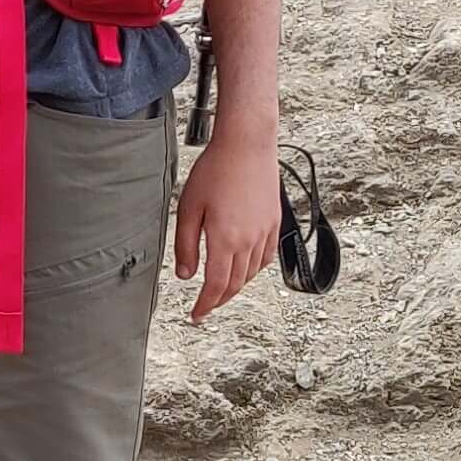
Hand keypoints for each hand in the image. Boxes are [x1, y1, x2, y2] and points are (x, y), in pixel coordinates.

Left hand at [173, 118, 280, 322]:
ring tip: (220, 289)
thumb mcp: (189, 207)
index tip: (196, 315)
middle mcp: (249, 241)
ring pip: (251, 273)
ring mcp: (265, 232)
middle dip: (219, 300)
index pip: (216, 286)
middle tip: (205, 307)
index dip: (205, 305)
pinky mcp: (274, 222)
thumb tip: (186, 275)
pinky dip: (253, 270)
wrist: (247, 145)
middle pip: (235, 284)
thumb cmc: (215, 171)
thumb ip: (186, 245)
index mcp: (226, 240)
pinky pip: (265, 258)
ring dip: (236, 286)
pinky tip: (244, 267)